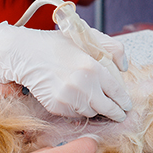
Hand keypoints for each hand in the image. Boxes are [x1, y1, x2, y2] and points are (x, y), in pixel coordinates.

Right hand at [0, 22, 131, 119]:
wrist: (26, 54)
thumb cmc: (56, 45)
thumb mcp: (88, 37)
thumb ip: (113, 48)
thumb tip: (124, 66)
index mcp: (93, 68)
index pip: (117, 92)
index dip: (123, 101)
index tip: (126, 106)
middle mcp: (83, 85)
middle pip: (107, 108)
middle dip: (115, 112)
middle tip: (119, 114)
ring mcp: (68, 98)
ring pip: (91, 112)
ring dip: (94, 108)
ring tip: (92, 101)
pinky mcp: (56, 106)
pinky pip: (74, 114)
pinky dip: (77, 109)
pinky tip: (75, 98)